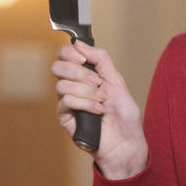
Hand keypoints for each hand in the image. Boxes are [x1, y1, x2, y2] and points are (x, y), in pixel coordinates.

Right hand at [52, 40, 148, 179]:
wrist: (126, 141)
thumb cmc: (124, 114)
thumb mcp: (116, 80)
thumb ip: (100, 59)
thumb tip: (79, 43)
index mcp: (84, 75)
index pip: (65, 55)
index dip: (70, 53)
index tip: (83, 59)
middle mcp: (73, 86)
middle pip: (58, 67)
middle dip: (79, 72)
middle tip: (97, 82)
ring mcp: (68, 102)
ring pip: (62, 85)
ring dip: (86, 91)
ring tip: (102, 101)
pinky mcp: (65, 118)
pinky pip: (65, 102)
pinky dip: (84, 104)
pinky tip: (97, 111)